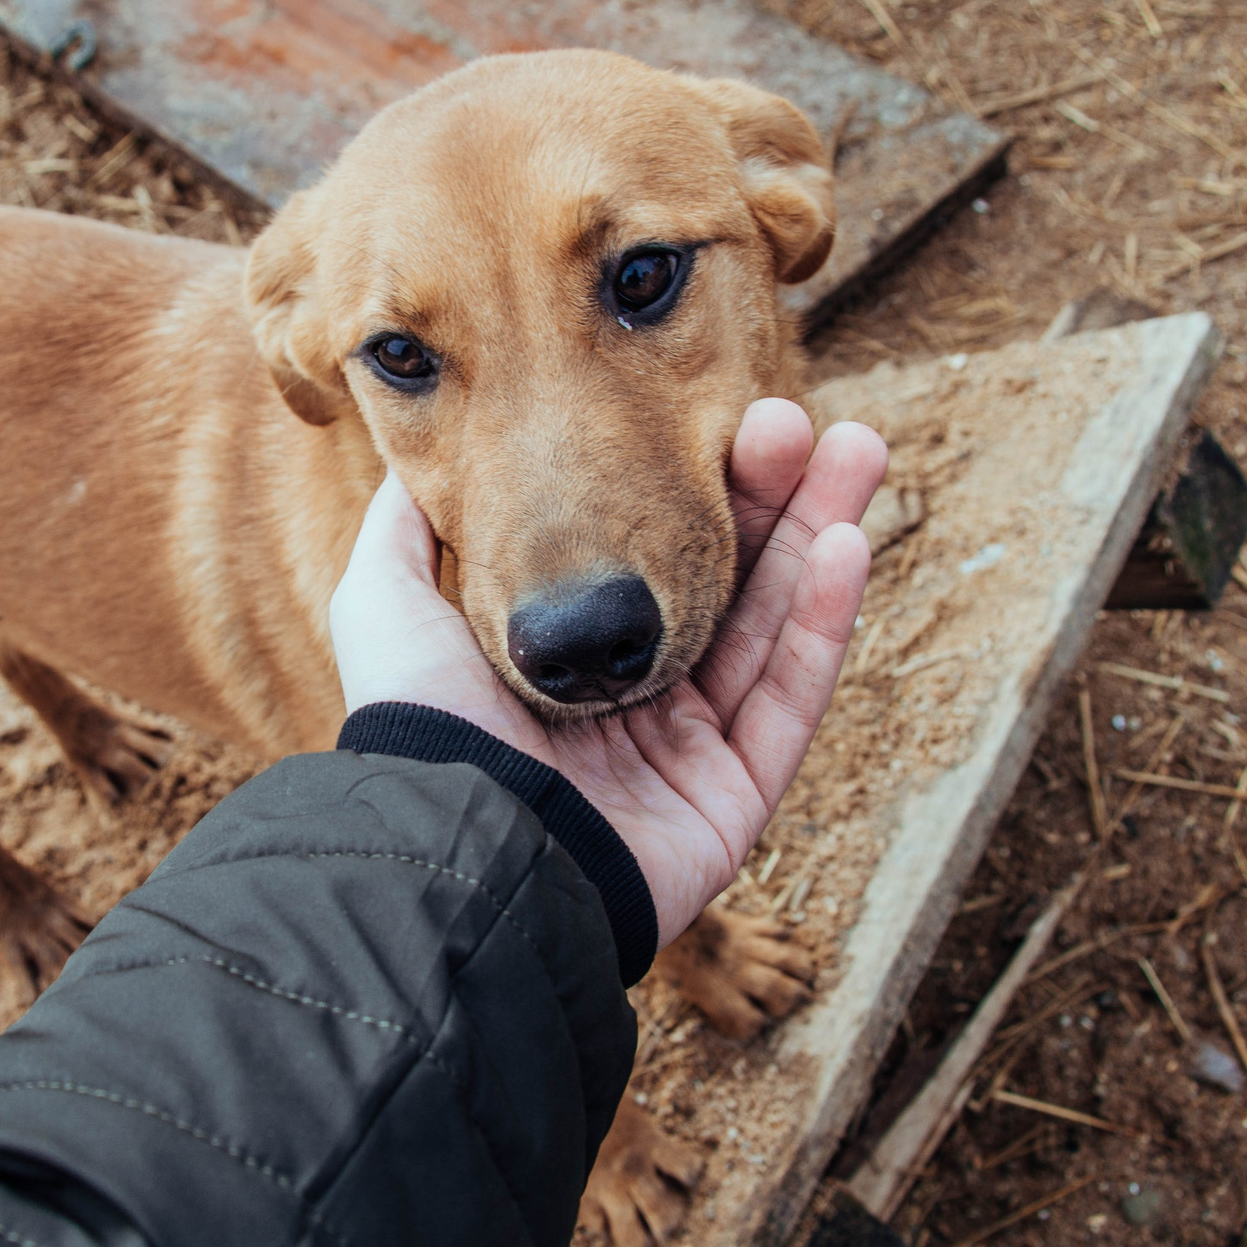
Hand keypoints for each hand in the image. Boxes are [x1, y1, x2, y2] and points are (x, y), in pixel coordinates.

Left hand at [329, 401, 885, 943]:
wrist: (454, 836)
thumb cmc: (420, 718)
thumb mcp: (387, 600)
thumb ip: (410, 528)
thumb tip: (422, 458)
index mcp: (562, 654)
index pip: (650, 557)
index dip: (693, 484)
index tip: (722, 409)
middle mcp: (628, 698)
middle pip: (724, 582)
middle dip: (771, 497)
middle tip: (794, 418)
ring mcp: (684, 753)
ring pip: (772, 628)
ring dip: (818, 537)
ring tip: (858, 450)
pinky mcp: (730, 800)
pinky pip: (789, 703)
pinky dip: (825, 626)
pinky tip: (847, 545)